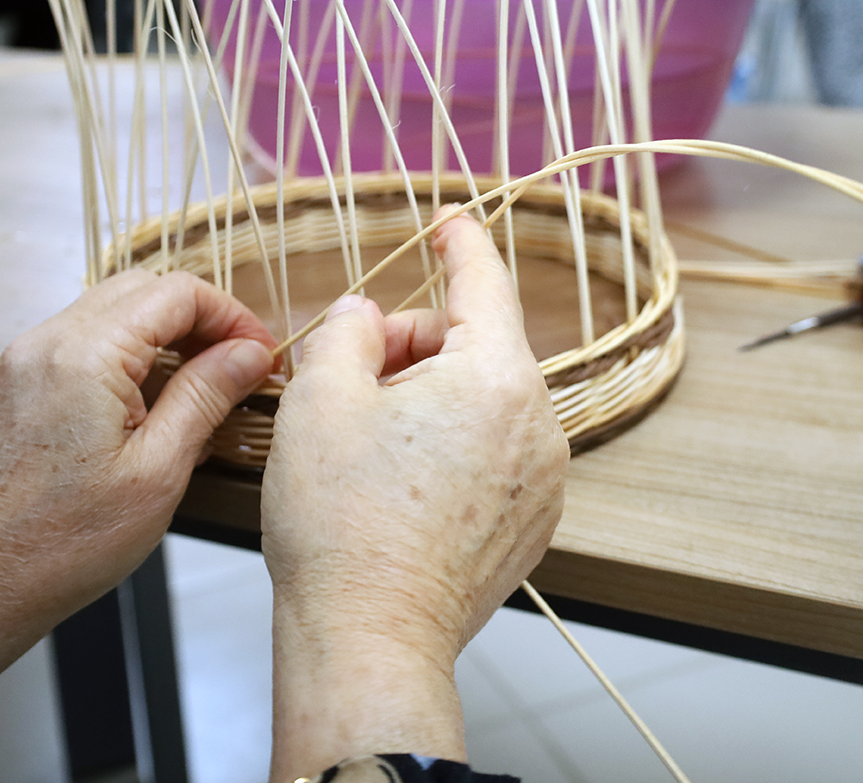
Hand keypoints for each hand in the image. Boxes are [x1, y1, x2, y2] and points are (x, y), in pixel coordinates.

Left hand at [0, 270, 274, 733]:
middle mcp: (45, 342)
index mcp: (84, 357)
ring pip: (110, 311)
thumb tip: (250, 354)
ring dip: (162, 335)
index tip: (259, 355)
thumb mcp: (158, 471)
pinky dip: (124, 354)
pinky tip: (150, 403)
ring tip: (200, 387)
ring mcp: (22, 359)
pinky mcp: (13, 381)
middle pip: (141, 290)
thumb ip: (205, 397)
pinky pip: (80, 340)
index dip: (230, 316)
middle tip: (238, 366)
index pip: (175, 294)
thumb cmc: (66, 543)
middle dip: (199, 319)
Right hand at [262, 212, 567, 779]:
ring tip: (367, 444)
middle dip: (413, 346)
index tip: (447, 223)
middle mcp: (537, 424)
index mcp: (495, 379)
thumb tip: (367, 316)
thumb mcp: (320, 398)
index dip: (460, 243)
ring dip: (428, 400)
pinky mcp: (530, 522)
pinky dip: (450, 446)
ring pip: (483, 402)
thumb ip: (348, 330)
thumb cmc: (342, 526)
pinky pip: (493, 453)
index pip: (484, 282)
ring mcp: (542, 479)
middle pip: (476, 347)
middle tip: (351, 378)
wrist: (369, 640)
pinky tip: (397, 484)